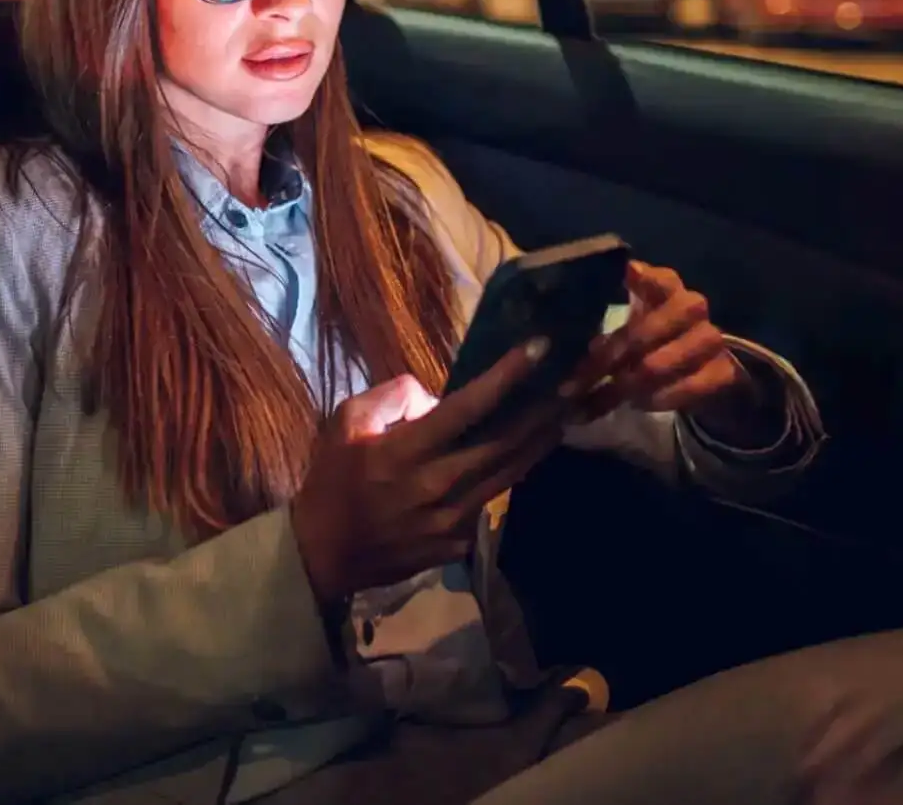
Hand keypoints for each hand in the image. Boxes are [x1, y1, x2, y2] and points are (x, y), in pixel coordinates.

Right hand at [289, 345, 568, 603]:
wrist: (326, 553)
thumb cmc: (332, 481)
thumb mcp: (344, 425)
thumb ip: (390, 398)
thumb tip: (433, 394)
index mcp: (405, 452)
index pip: (466, 408)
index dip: (505, 377)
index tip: (539, 348)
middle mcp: (436, 486)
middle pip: (504, 443)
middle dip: (544, 408)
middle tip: (576, 380)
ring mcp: (452, 519)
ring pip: (510, 473)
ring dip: (541, 440)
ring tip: (569, 410)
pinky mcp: (459, 542)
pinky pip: (492, 500)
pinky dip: (513, 472)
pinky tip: (529, 451)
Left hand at [568, 262, 751, 425]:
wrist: (710, 372)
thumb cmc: (660, 342)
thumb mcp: (637, 328)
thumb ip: (615, 333)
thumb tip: (593, 349)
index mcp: (668, 289)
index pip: (658, 278)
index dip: (643, 279)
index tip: (627, 275)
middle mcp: (692, 308)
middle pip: (641, 334)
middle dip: (602, 364)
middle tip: (570, 388)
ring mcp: (710, 339)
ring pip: (655, 367)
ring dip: (622, 389)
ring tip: (596, 401)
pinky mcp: (723, 372)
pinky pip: (681, 390)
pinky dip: (654, 400)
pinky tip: (636, 405)